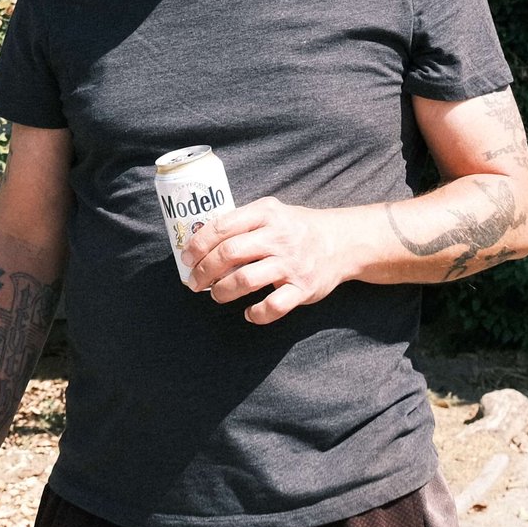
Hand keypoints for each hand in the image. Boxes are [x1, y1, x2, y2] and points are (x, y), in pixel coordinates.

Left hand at [182, 196, 350, 323]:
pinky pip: (273, 306)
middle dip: (204, 270)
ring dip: (222, 291)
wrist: (341, 242)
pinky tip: (249, 313)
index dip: (198, 244)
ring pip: (245, 280)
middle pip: (229, 253)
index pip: (223, 226)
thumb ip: (242, 222)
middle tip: (194, 282)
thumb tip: (200, 240)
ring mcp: (291, 263)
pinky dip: (255, 313)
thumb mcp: (271, 212)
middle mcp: (278, 236)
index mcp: (266, 214)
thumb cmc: (296, 228)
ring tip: (216, 295)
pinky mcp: (303, 288)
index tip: (186, 258)